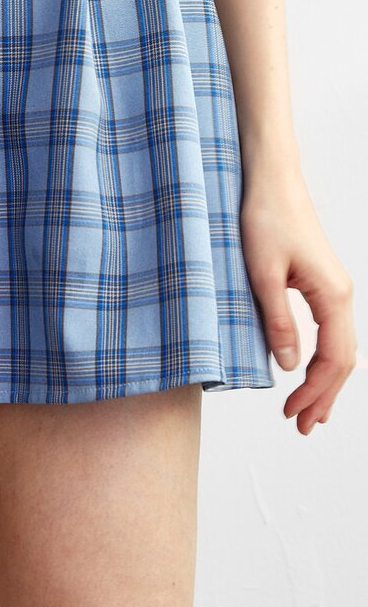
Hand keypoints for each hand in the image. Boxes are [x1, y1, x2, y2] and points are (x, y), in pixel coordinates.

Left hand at [240, 166, 355, 435]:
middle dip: (324, 396)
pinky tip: (307, 371)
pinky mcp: (320, 283)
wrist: (270, 180)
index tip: (293, 414)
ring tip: (307, 412)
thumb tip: (290, 366)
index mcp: (333, 295)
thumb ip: (277, 320)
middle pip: (343, 359)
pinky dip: (321, 358)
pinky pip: (330, 331)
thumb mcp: (262, 273)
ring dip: (324, 381)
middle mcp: (341, 294)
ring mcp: (333, 289)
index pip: (334, 359)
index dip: (316, 392)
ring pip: (339, 347)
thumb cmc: (265, 218)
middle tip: (302, 426)